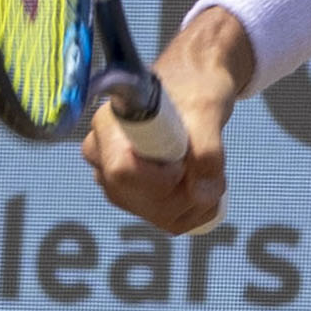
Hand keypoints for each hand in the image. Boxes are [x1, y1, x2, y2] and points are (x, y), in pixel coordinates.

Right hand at [88, 10, 252, 234]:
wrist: (198, 91)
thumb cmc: (196, 90)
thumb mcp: (208, 110)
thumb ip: (207, 149)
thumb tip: (202, 194)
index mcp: (108, 125)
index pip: (122, 171)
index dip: (162, 175)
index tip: (184, 154)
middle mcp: (102, 156)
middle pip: (137, 199)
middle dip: (182, 190)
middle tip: (206, 162)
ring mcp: (115, 180)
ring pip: (155, 214)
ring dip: (193, 199)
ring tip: (206, 166)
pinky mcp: (134, 197)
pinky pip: (165, 220)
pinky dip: (195, 209)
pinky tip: (202, 182)